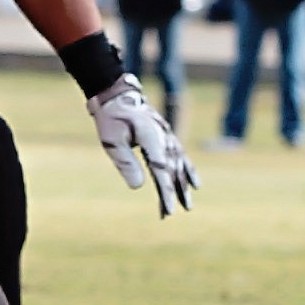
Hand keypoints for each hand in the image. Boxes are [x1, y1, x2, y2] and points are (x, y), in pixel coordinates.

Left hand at [87, 73, 198, 217]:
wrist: (116, 93)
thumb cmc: (111, 116)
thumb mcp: (112, 141)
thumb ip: (125, 163)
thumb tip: (138, 187)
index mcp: (152, 138)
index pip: (162, 171)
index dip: (166, 192)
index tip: (168, 210)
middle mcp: (164, 137)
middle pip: (173, 169)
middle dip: (176, 192)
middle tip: (178, 212)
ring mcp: (167, 135)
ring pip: (179, 164)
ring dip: (183, 184)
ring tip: (187, 204)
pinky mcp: (165, 135)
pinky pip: (180, 155)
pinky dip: (187, 169)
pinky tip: (193, 183)